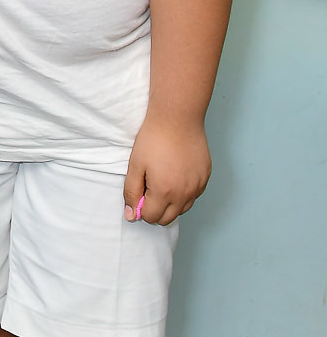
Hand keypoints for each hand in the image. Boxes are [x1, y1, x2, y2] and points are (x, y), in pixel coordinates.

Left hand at [123, 111, 211, 225]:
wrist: (177, 118)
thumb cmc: (154, 139)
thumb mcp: (135, 165)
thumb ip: (131, 192)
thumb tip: (131, 216)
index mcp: (164, 192)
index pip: (151, 217)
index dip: (140, 207)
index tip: (139, 190)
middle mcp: (184, 194)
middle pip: (167, 218)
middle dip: (155, 209)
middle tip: (148, 186)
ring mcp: (197, 187)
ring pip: (181, 209)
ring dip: (170, 202)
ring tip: (162, 179)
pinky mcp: (205, 178)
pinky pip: (193, 196)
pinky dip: (183, 193)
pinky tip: (175, 174)